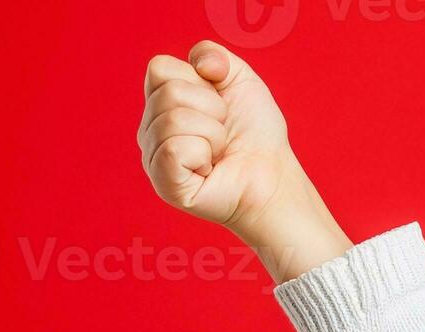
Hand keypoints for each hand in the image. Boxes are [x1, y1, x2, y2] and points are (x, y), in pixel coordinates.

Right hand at [138, 41, 348, 280]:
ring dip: (213, 133)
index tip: (218, 103)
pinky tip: (209, 168)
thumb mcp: (240, 80)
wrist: (275, 175)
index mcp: (160, 102)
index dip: (199, 81)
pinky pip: (175, 148)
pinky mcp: (164, 184)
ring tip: (219, 151)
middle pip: (169, 92)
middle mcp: (149, 128)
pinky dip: (204, 153)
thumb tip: (200, 63)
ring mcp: (152, 157)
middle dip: (212, 109)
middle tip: (224, 132)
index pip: (159, 68)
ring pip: (174, 119)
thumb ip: (214, 55)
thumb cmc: (255, 132)